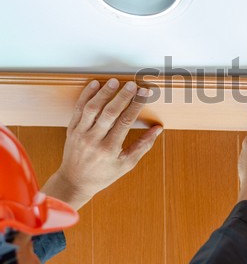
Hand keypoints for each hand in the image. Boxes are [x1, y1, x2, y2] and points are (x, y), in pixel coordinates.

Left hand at [41, 78, 162, 209]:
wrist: (74, 182)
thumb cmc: (103, 174)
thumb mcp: (126, 164)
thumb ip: (143, 145)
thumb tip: (157, 129)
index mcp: (109, 149)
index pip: (125, 122)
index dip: (136, 106)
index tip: (144, 93)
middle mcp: (93, 140)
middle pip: (109, 113)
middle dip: (122, 97)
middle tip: (132, 84)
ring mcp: (80, 134)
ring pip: (92, 108)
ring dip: (104, 93)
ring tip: (114, 82)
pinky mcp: (71, 129)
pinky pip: (78, 109)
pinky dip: (86, 95)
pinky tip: (95, 85)